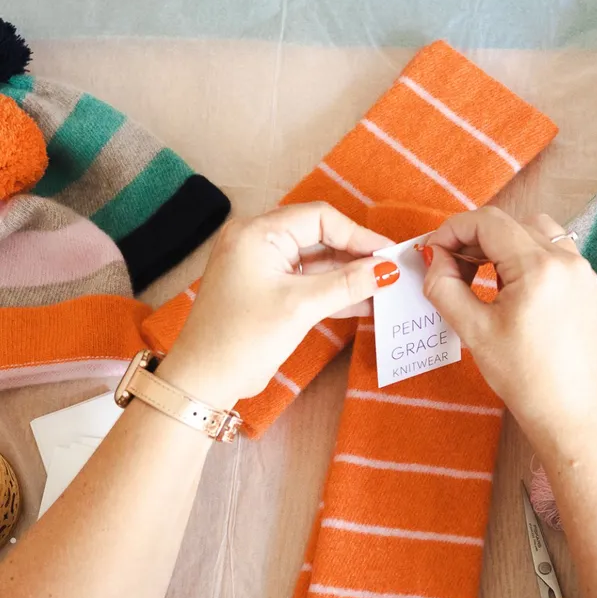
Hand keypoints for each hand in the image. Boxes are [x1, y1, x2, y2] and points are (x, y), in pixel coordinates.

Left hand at [159, 203, 397, 404]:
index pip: (319, 218)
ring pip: (315, 261)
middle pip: (319, 236)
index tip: (389, 254)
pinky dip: (331, 290)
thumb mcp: (300, 307)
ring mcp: (260, 265)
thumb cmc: (244, 338)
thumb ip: (346, 284)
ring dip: (347, 275)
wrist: (204, 379)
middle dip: (355, 254)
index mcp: (257, 232)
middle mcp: (256, 240)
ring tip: (384, 288)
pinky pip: (305, 280)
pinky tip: (364, 301)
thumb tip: (386, 270)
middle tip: (390, 271)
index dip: (358, 234)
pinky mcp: (266, 289)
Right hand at [422, 208, 596, 447]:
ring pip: (532, 232)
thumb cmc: (526, 379)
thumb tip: (432, 260)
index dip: (451, 231)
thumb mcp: (474, 332)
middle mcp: (565, 259)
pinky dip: (522, 257)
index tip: (432, 253)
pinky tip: (505, 288)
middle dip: (472, 239)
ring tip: (477, 276)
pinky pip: (550, 252)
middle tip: (447, 268)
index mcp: (538, 267)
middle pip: (508, 224)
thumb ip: (445, 289)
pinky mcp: (585, 286)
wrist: (575, 414)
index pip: (487, 222)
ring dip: (499, 245)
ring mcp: (580, 271)